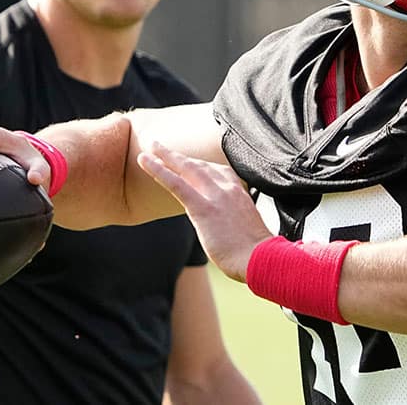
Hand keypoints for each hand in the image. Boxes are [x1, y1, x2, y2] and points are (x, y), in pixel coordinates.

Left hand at [137, 141, 271, 281]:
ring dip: (166, 156)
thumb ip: (233, 217)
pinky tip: (145, 161)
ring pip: (186, 168)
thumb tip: (222, 223)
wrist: (261, 259)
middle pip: (199, 165)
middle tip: (161, 147)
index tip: (189, 161)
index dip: (200, 165)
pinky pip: (176, 183)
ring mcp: (216, 195)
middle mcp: (228, 187)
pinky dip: (158, 170)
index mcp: (239, 191)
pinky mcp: (203, 207)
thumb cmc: (256, 251)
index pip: (216, 171)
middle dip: (179, 156)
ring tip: (149, 149)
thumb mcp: (247, 226)